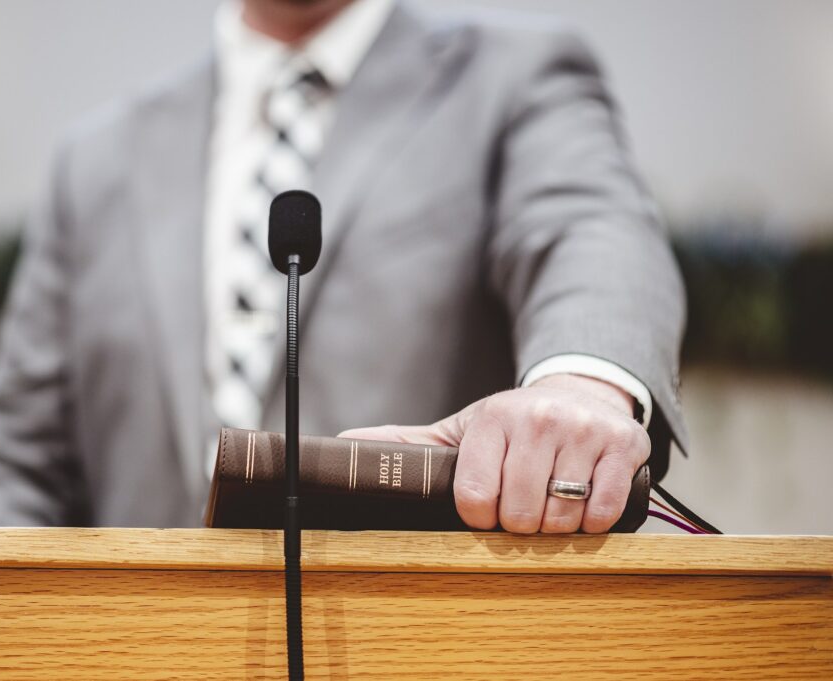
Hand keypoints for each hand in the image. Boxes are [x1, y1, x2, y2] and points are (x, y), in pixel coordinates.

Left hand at [339, 374, 649, 533]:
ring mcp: (584, 432)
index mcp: (493, 418)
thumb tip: (343, 442)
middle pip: (519, 514)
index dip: (478, 518)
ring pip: (561, 517)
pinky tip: (580, 504)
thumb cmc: (513, 425)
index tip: (484, 512)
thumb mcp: (461, 430)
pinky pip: (603, 513)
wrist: (581, 395)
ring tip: (548, 504)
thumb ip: (407, 443)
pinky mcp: (624, 447)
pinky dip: (591, 523)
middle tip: (520, 509)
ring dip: (553, 527)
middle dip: (518, 525)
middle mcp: (538, 419)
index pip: (475, 498)